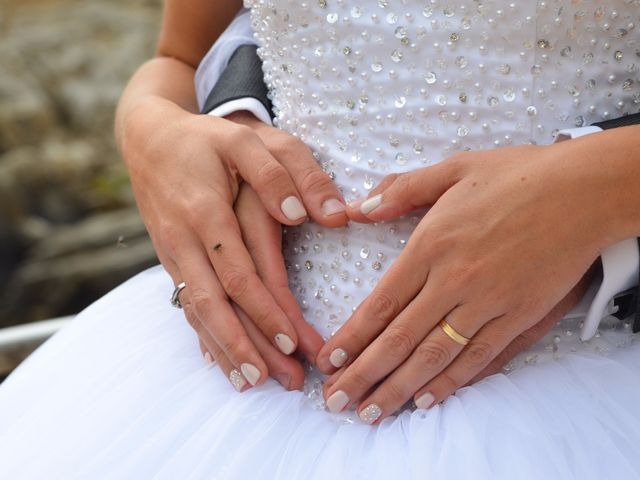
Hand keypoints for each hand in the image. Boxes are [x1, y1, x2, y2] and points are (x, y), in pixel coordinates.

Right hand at [122, 106, 345, 389]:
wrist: (148, 140)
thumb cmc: (205, 139)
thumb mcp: (246, 139)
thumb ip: (280, 171)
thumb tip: (307, 215)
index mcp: (205, 212)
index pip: (238, 273)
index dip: (264, 310)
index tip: (292, 342)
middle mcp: (184, 240)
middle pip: (214, 305)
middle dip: (246, 346)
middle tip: (280, 380)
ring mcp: (173, 254)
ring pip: (197, 312)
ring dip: (224, 350)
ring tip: (253, 383)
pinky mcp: (171, 261)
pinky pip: (186, 306)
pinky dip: (204, 337)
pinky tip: (219, 363)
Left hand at [316, 142, 608, 422]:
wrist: (583, 191)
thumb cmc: (517, 175)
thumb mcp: (453, 169)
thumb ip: (402, 189)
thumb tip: (359, 209)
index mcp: (431, 245)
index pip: (381, 303)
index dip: (353, 337)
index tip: (329, 361)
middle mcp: (454, 281)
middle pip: (400, 338)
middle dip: (364, 374)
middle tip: (336, 401)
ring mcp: (488, 303)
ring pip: (434, 356)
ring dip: (399, 388)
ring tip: (371, 414)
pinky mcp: (519, 317)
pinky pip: (479, 358)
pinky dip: (451, 382)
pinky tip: (426, 399)